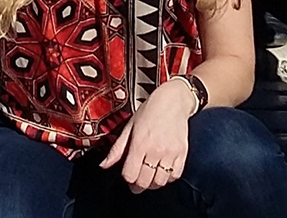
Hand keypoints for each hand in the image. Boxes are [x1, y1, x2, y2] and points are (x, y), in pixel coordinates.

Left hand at [101, 76, 196, 192]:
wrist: (173, 101)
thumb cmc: (149, 111)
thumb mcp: (129, 127)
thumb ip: (117, 149)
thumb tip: (104, 165)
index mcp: (139, 143)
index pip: (130, 174)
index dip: (127, 179)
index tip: (128, 177)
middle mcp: (155, 150)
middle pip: (145, 181)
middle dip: (138, 185)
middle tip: (137, 183)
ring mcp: (170, 153)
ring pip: (160, 182)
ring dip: (153, 183)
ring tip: (149, 176)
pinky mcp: (182, 153)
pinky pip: (175, 176)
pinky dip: (168, 178)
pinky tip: (162, 171)